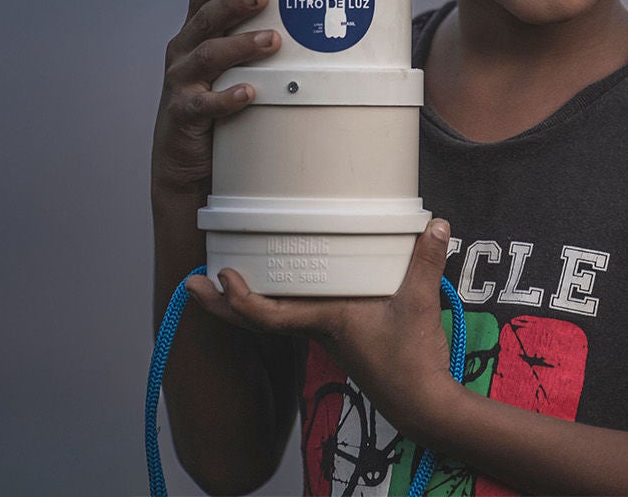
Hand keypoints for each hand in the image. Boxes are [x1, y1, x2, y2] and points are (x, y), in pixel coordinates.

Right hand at [153, 0, 280, 192]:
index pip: (200, 3)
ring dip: (240, 45)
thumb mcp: (224, 72)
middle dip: (232, 5)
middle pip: (205, 21)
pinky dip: (227, 97)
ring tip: (271, 40)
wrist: (183, 163)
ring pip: (208, 56)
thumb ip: (245, 48)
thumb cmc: (210, 111)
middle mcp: (182, 56)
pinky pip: (204, 103)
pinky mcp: (184, 114)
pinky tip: (248, 93)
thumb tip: (296, 26)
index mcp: (191, 40)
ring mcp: (180, 84)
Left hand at [184, 219, 459, 440]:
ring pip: (271, 318)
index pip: (268, 316)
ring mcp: (324, 336)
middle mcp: (316, 330)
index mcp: (324, 322)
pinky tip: (278, 288)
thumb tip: (436, 225)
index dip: (240, 300)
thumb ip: (425, 262)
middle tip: (191, 283)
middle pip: (255, 319)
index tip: (222, 278)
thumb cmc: (412, 363)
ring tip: (222, 279)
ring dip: (243, 302)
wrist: (422, 403)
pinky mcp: (337, 337)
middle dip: (220, 304)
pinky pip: (294, 318)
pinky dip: (274, 304)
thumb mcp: (419, 305)